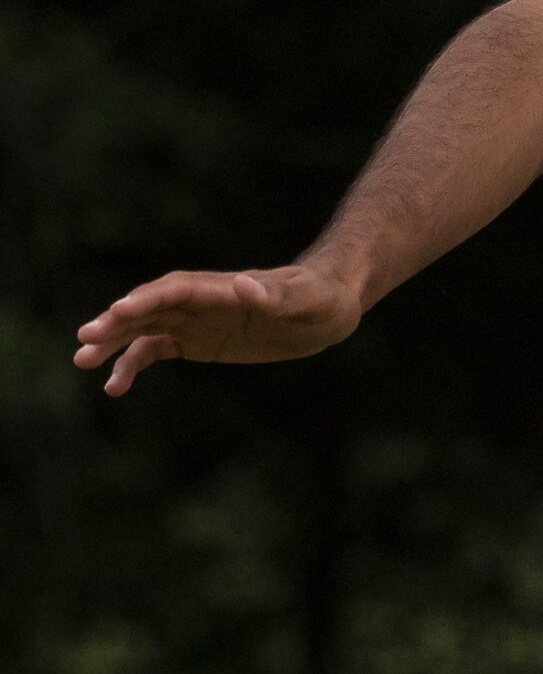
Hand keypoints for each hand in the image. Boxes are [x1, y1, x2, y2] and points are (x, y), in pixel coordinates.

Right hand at [72, 264, 364, 396]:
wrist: (330, 308)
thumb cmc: (322, 297)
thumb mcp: (306, 299)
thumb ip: (275, 295)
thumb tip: (241, 285)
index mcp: (225, 288)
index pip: (178, 290)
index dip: (148, 299)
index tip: (118, 311)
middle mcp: (204, 302)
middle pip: (152, 307)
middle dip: (119, 321)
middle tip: (86, 341)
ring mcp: (198, 321)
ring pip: (146, 328)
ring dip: (115, 342)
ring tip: (82, 362)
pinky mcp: (199, 341)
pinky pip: (157, 350)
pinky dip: (133, 365)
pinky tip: (114, 387)